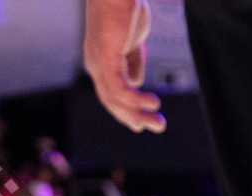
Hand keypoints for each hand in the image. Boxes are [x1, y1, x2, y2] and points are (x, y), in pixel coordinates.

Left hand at [84, 0, 166, 132]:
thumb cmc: (125, 6)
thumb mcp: (132, 39)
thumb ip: (133, 61)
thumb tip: (136, 83)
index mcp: (100, 62)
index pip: (111, 94)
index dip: (126, 110)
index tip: (141, 123)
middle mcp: (95, 66)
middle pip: (112, 102)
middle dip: (133, 117)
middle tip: (155, 127)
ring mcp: (98, 63)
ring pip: (115, 100)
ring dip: (137, 114)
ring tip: (157, 122)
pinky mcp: (105, 58)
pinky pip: (119, 88)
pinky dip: (135, 99)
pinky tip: (152, 103)